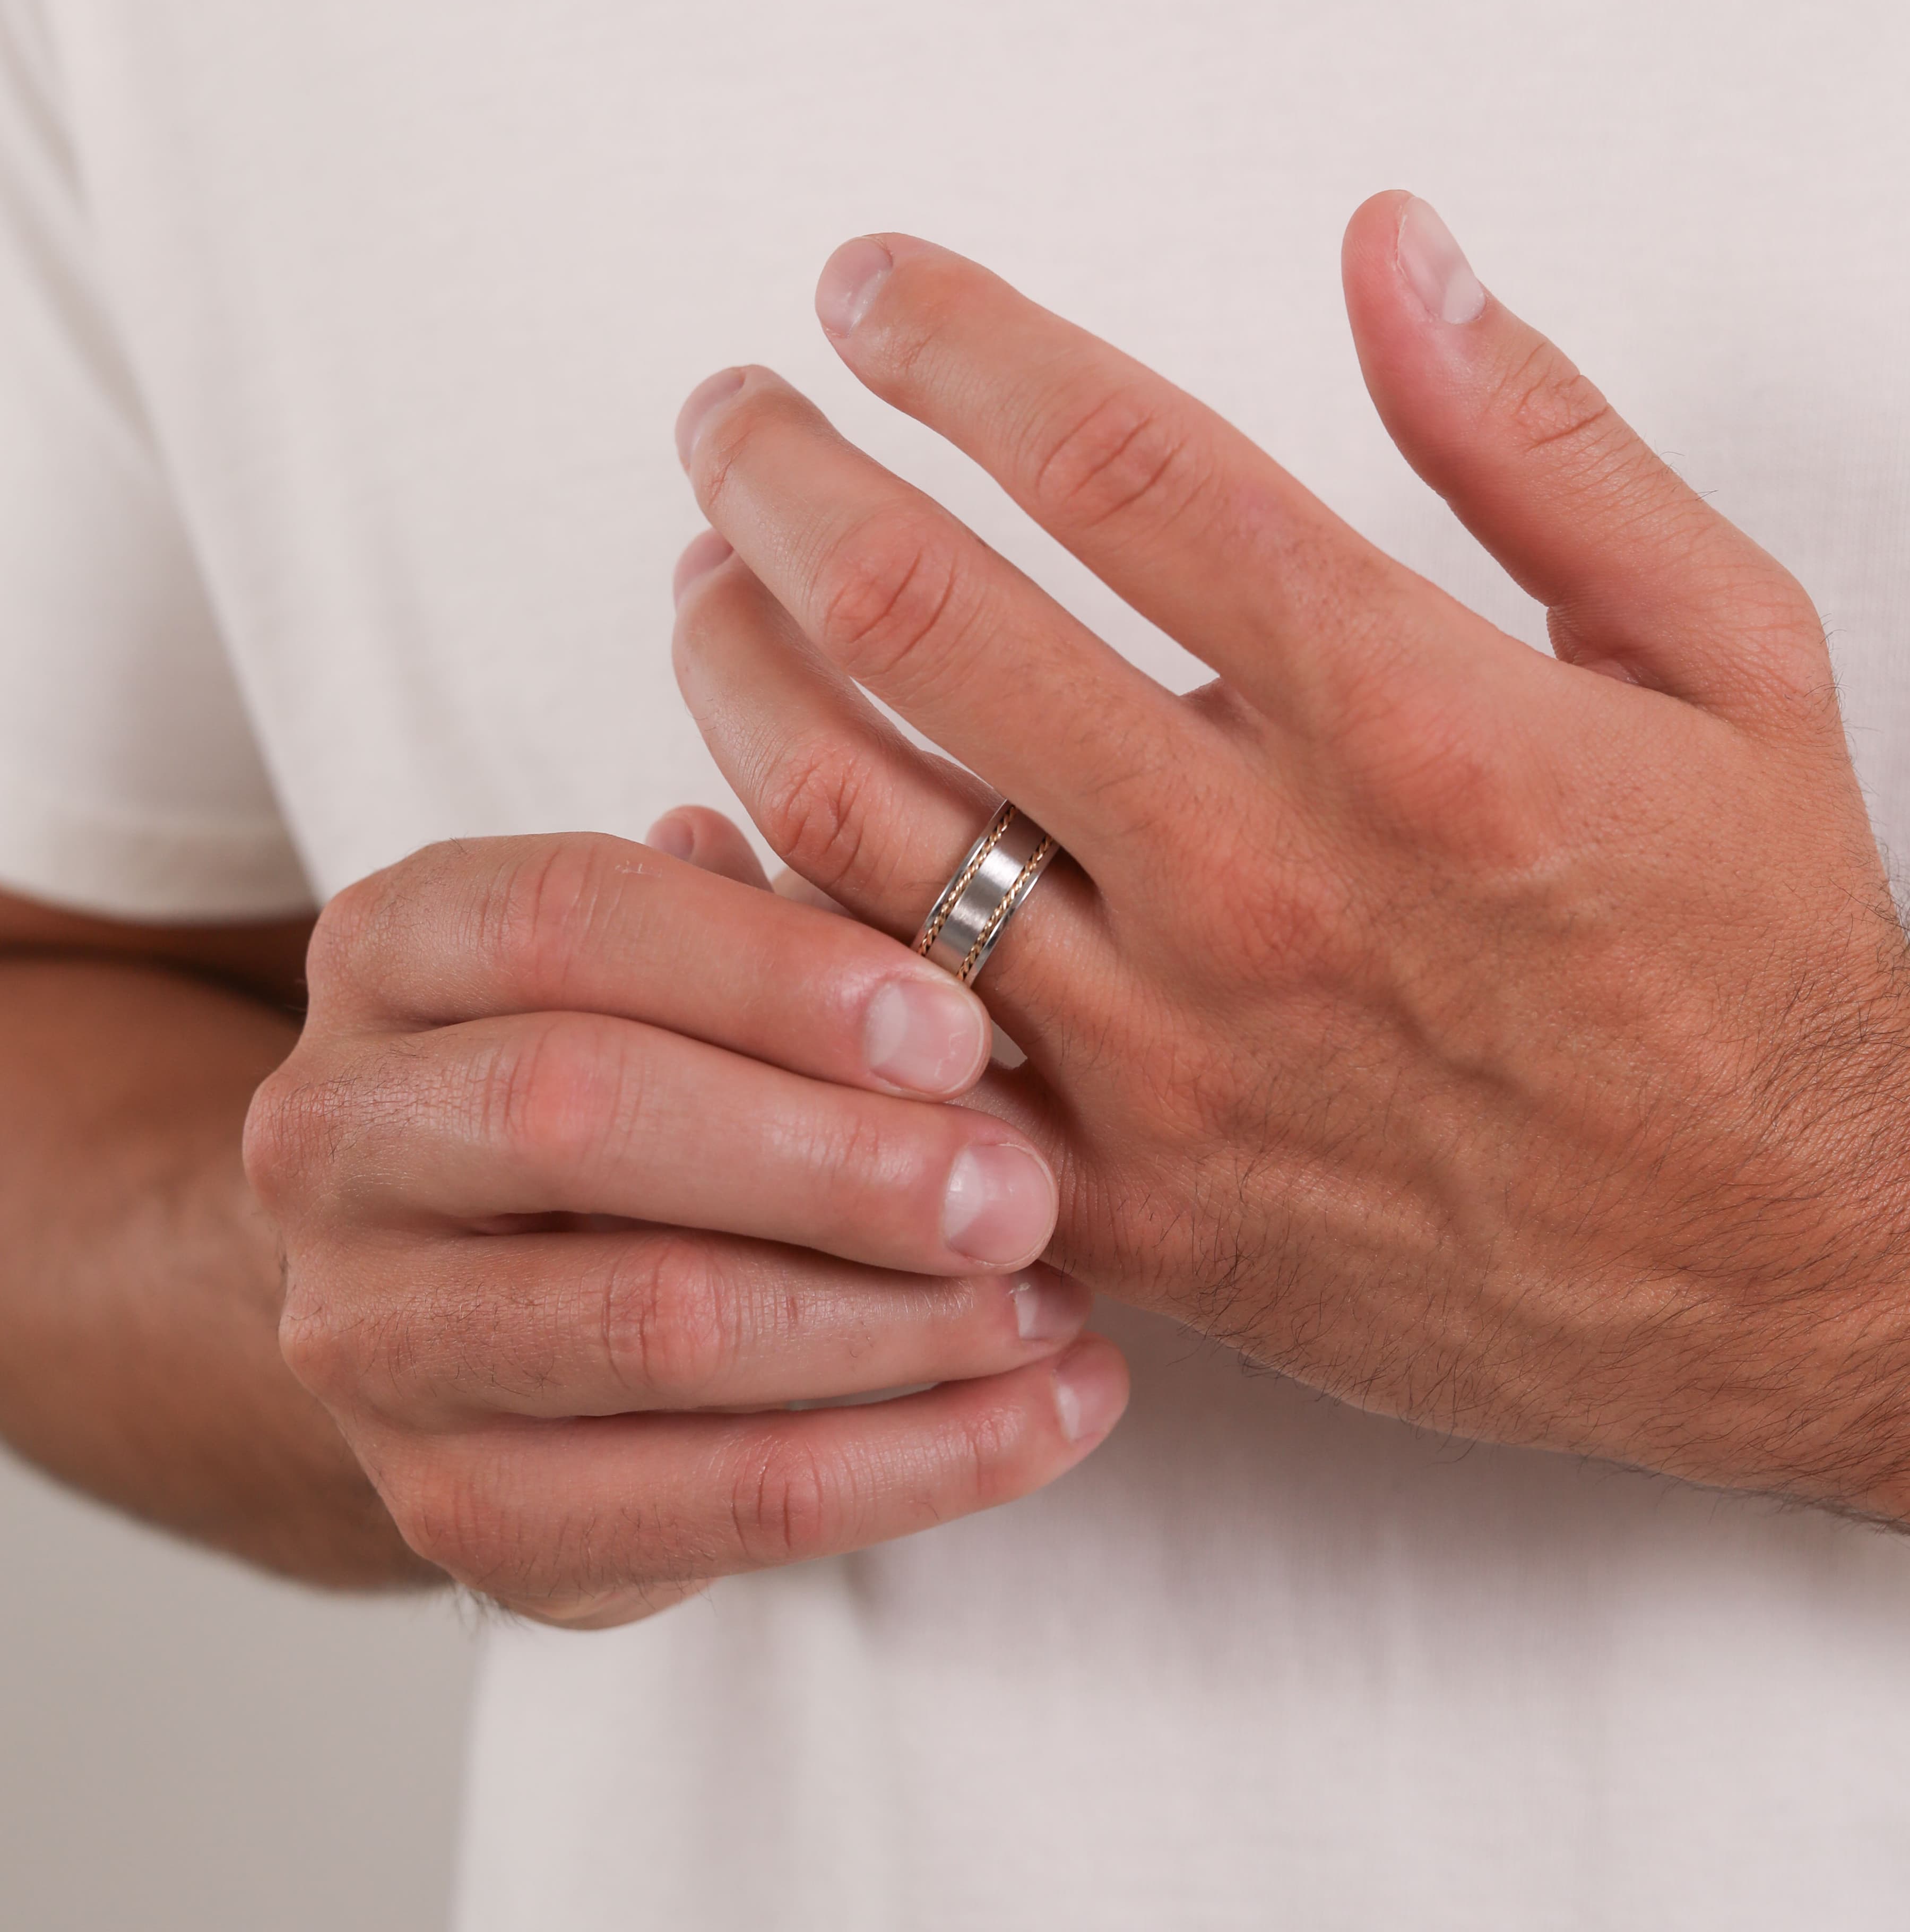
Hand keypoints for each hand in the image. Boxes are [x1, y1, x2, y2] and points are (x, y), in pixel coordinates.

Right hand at [244, 824, 1125, 1625]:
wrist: (480, 1289)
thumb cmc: (631, 1079)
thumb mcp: (683, 970)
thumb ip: (787, 936)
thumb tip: (937, 972)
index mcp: (392, 949)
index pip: (569, 919)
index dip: (775, 971)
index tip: (961, 1030)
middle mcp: (334, 1135)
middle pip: (581, 1114)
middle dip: (838, 1162)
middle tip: (1024, 1195)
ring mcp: (367, 1339)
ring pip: (655, 1324)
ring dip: (898, 1322)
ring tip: (1056, 1304)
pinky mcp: (456, 1509)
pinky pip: (716, 1503)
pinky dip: (919, 1465)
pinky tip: (1053, 1415)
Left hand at [668, 194, 1909, 1561]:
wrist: (1788, 1260)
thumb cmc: (1757, 954)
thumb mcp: (1727, 655)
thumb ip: (1540, 442)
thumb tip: (1392, 255)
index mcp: (1403, 719)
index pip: (1109, 460)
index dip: (955, 342)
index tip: (870, 291)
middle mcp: (1258, 882)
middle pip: (923, 623)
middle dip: (785, 481)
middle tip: (730, 419)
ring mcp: (1172, 1058)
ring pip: (857, 831)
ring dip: (740, 673)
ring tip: (709, 587)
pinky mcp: (1132, 1202)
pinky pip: (883, 1057)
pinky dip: (772, 934)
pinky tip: (720, 830)